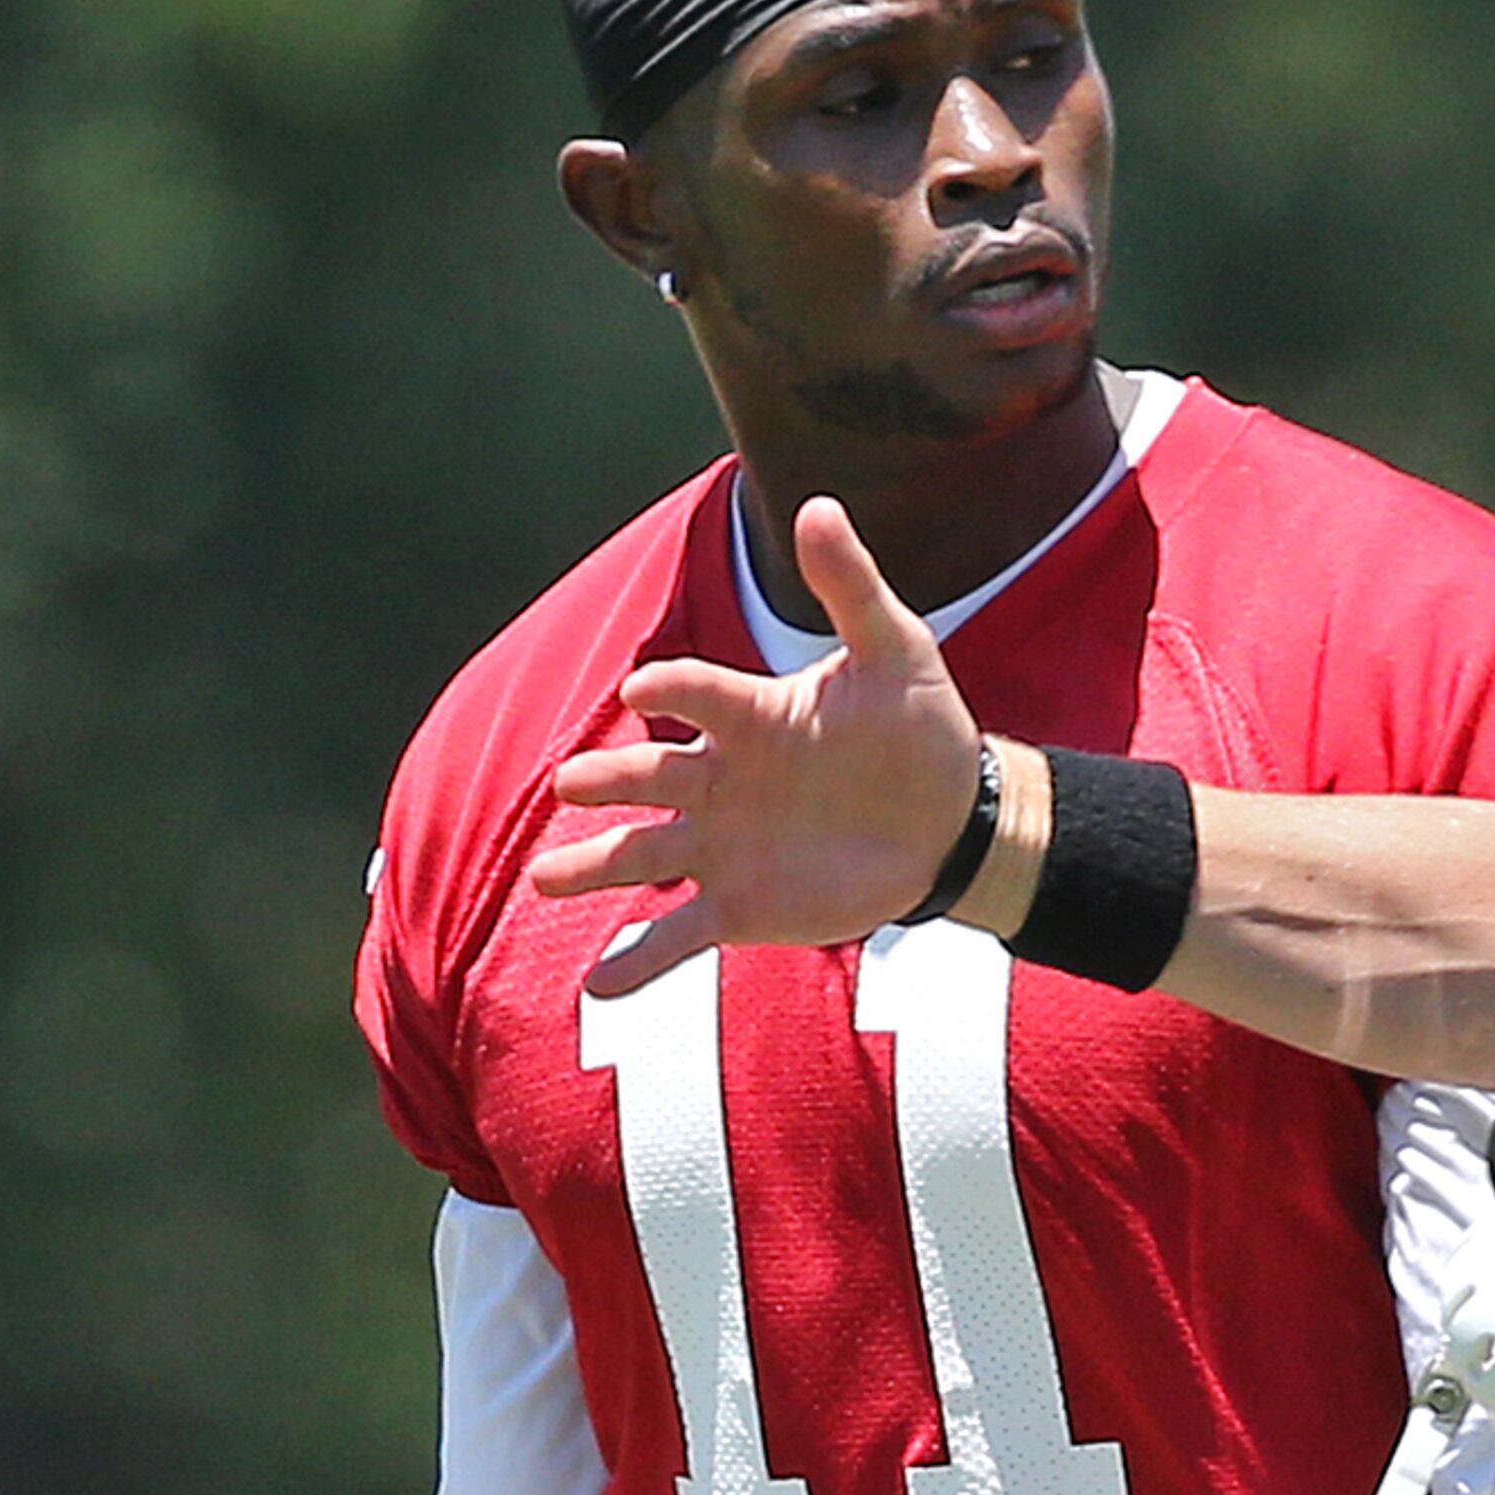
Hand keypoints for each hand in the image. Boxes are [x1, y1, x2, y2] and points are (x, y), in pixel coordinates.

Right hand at [538, 497, 985, 995]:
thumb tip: (817, 507)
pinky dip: (637, 962)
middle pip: (648, 778)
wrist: (953, 820)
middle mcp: (721, 780)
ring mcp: (725, 846)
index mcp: (752, 716)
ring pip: (642, 856)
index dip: (674, 688)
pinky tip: (595, 988)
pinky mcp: (743, 906)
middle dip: (606, 780)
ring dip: (591, 870)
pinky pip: (678, 936)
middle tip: (565, 785)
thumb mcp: (898, 651)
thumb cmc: (920, 727)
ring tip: (541, 882)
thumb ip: (852, 589)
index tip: (645, 690)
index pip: (699, 695)